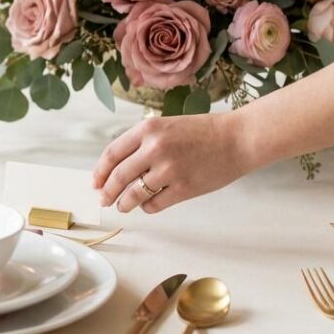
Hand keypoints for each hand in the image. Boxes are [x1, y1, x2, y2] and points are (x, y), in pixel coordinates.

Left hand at [92, 111, 253, 213]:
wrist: (238, 138)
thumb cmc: (204, 132)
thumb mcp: (167, 126)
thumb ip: (143, 143)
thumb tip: (118, 167)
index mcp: (148, 129)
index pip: (112, 154)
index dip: (100, 172)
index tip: (95, 182)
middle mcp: (155, 148)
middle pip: (118, 177)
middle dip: (107, 192)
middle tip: (104, 199)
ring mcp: (169, 170)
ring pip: (134, 194)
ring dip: (124, 203)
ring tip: (123, 206)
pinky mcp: (183, 188)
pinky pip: (154, 204)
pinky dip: (147, 207)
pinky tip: (148, 205)